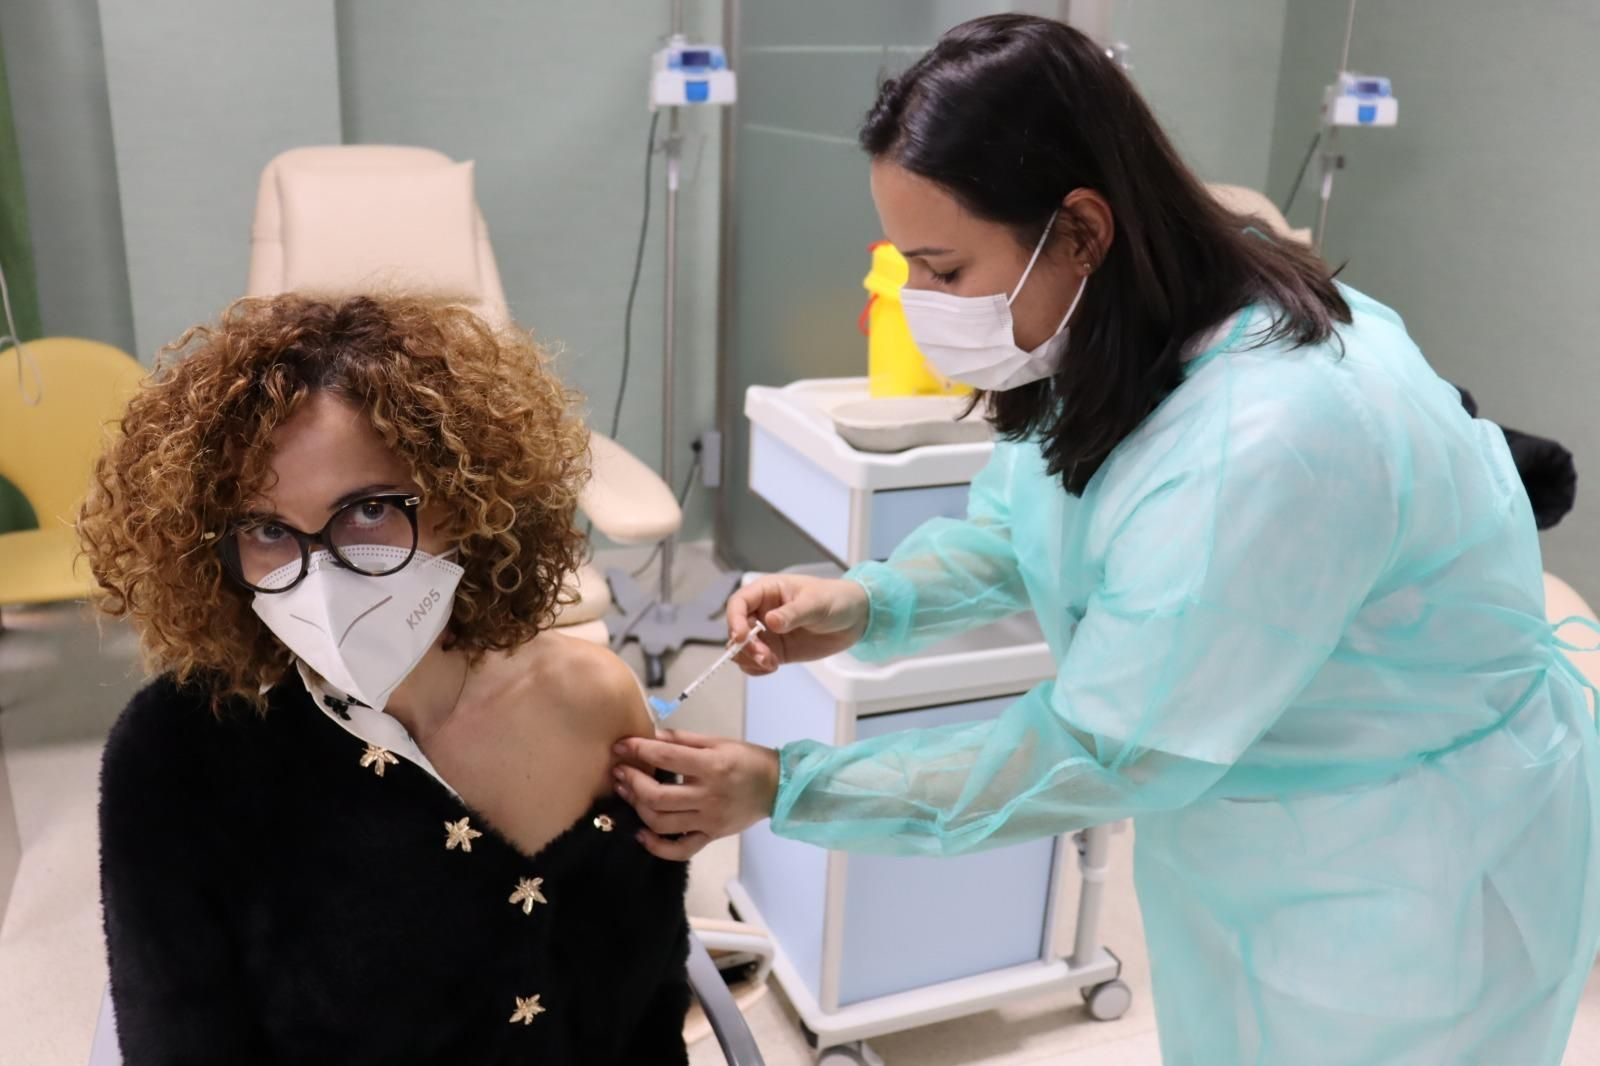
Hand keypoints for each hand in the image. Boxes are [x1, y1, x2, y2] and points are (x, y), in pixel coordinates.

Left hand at [612, 730, 780, 861]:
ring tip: (627, 793)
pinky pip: (680, 849)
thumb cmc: (747, 759)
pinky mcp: (711, 836)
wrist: (777, 788)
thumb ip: (682, 740)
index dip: (637, 750)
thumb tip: (650, 735)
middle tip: (618, 772)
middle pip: (657, 796)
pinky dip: (657, 846)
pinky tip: (642, 833)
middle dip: (631, 783)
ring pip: (662, 823)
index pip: (665, 757)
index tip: (620, 747)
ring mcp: (709, 820)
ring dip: (637, 808)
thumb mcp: (717, 741)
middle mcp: (708, 796)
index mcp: (711, 766)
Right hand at [726, 574, 869, 674]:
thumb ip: (793, 613)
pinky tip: (772, 667)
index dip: (734, 619)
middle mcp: (761, 612)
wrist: (854, 619)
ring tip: (771, 664)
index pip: (738, 603)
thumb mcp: (816, 603)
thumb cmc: (835, 600)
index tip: (742, 636)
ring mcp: (767, 633)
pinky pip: (755, 662)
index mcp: (767, 591)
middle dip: (744, 646)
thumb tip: (770, 622)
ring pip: (742, 648)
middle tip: (764, 657)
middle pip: (736, 629)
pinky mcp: (775, 651)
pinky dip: (756, 668)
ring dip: (749, 659)